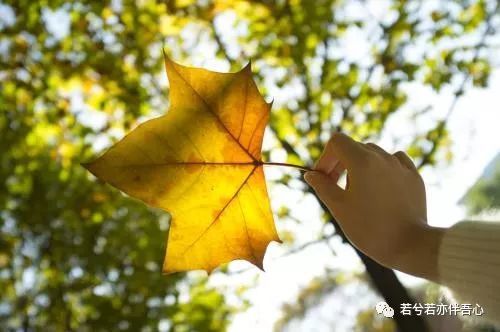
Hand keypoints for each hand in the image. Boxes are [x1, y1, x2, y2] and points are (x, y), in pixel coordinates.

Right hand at [304, 133, 444, 280]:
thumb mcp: (339, 207)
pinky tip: (381, 186)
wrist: (409, 245)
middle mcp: (383, 157)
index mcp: (362, 161)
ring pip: (374, 154)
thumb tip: (311, 175)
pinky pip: (395, 161)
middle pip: (354, 147)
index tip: (324, 178)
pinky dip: (383, 169)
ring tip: (359, 192)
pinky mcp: (414, 177)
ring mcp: (401, 166)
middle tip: (336, 188)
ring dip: (361, 166)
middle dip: (340, 164)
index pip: (337, 142)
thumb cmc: (369, 228)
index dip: (325, 158)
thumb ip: (322, 186)